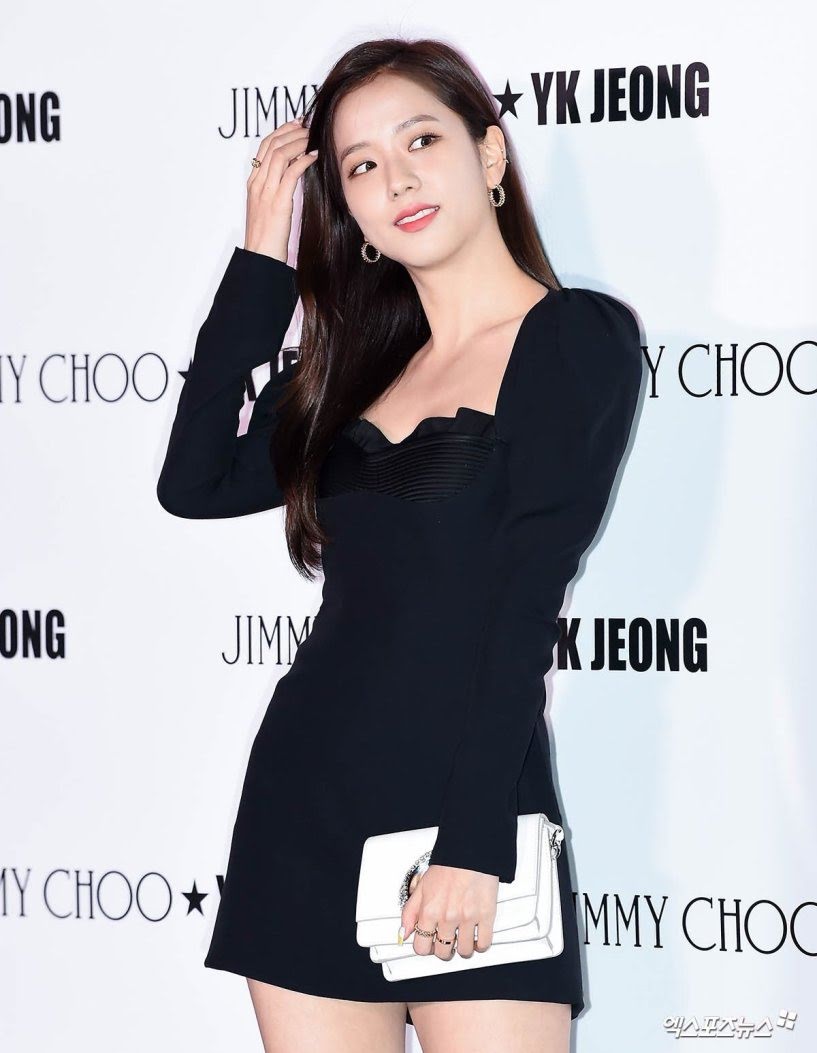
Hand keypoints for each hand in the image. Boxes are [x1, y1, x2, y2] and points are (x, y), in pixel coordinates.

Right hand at [244, 117, 318, 262]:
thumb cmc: (267, 238)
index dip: (281, 131)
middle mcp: (257, 183)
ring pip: (280, 154)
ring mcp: (266, 192)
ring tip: (313, 138)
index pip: (264, 146)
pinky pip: (291, 173)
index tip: (296, 124)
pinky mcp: (278, 202)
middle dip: (291, 131)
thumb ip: (277, 189)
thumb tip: (294, 173)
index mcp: (253, 183)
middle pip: (272, 145)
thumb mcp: (269, 208)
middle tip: (308, 126)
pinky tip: (315, 156)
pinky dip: (304, 161)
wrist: (260, 256)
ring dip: (299, 142)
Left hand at [400, 864, 497, 960]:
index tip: (430, 944)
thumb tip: (404, 933)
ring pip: (465, 952)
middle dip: (444, 950)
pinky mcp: (486, 915)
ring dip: (463, 949)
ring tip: (463, 939)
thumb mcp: (421, 887)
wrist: (470, 852)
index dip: (425, 948)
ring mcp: (468, 918)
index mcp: (429, 911)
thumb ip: (410, 912)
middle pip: (443, 953)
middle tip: (447, 942)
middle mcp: (448, 917)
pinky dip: (481, 945)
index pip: (422, 947)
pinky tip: (477, 938)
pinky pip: (484, 944)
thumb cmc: (448, 866)